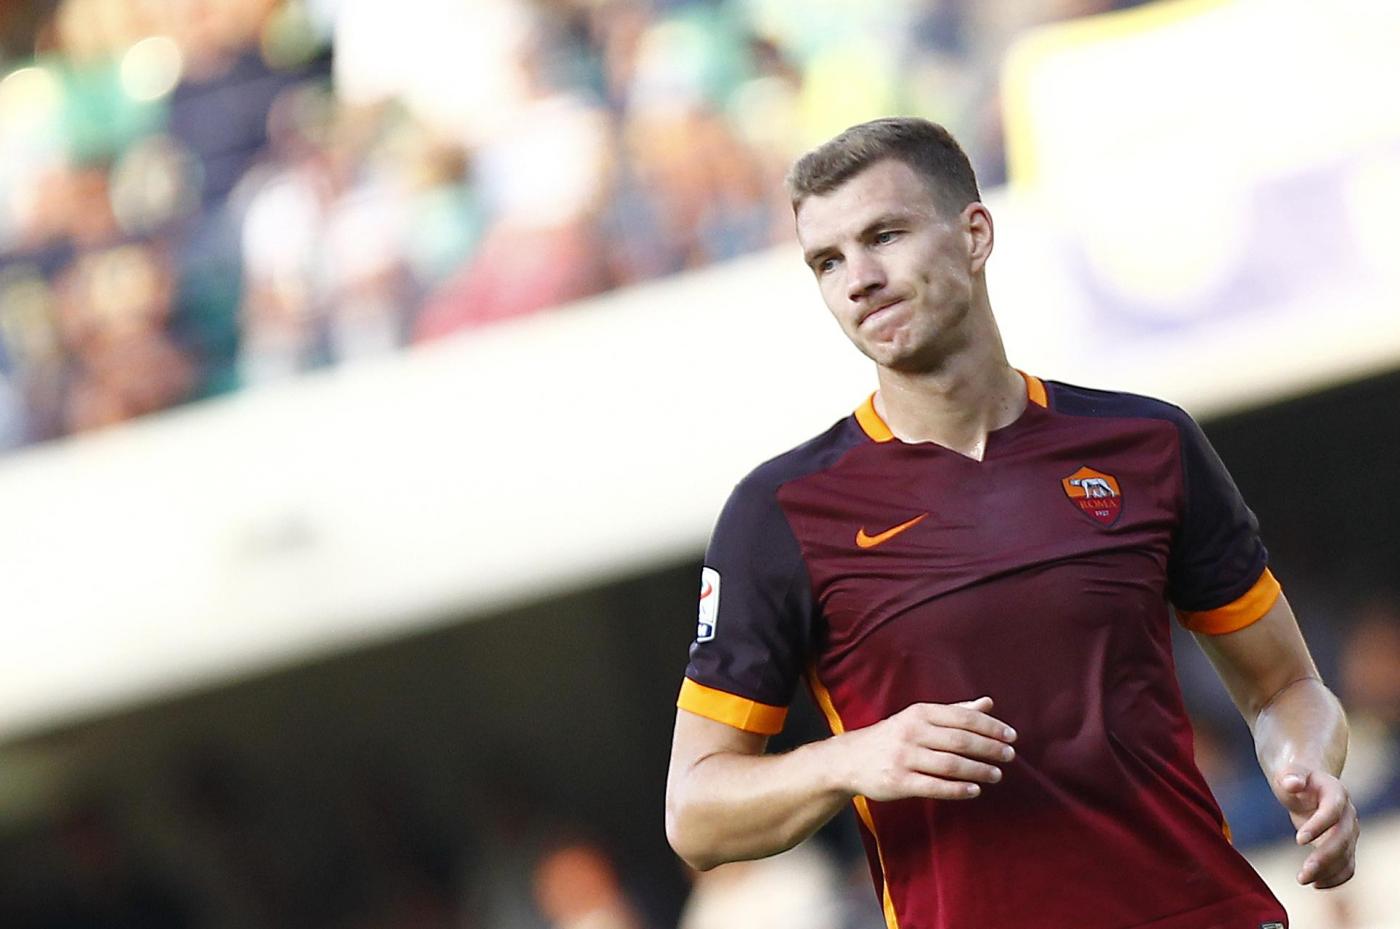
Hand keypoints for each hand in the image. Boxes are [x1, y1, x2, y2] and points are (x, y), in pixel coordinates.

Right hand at [835, 696, 1016, 801]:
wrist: (851, 759)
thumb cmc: (894, 736)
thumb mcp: (920, 718)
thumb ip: (955, 712)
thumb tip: (988, 703)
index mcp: (919, 713)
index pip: (963, 718)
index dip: (991, 727)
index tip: (1012, 736)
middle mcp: (911, 732)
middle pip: (959, 741)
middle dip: (989, 748)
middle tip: (1010, 756)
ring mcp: (904, 758)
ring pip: (950, 764)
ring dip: (978, 770)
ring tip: (997, 774)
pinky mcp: (898, 781)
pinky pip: (934, 786)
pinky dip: (957, 789)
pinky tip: (974, 790)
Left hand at [1271, 765, 1358, 887]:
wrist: (1309, 785)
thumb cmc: (1296, 778)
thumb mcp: (1289, 772)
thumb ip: (1291, 775)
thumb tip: (1292, 783)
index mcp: (1336, 793)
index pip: (1333, 811)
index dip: (1319, 826)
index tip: (1298, 840)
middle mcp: (1348, 814)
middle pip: (1342, 839)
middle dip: (1324, 858)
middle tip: (1302, 874)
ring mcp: (1349, 832)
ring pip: (1346, 856)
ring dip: (1327, 872)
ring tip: (1303, 880)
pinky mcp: (1345, 845)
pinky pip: (1348, 866)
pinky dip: (1336, 878)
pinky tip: (1317, 884)